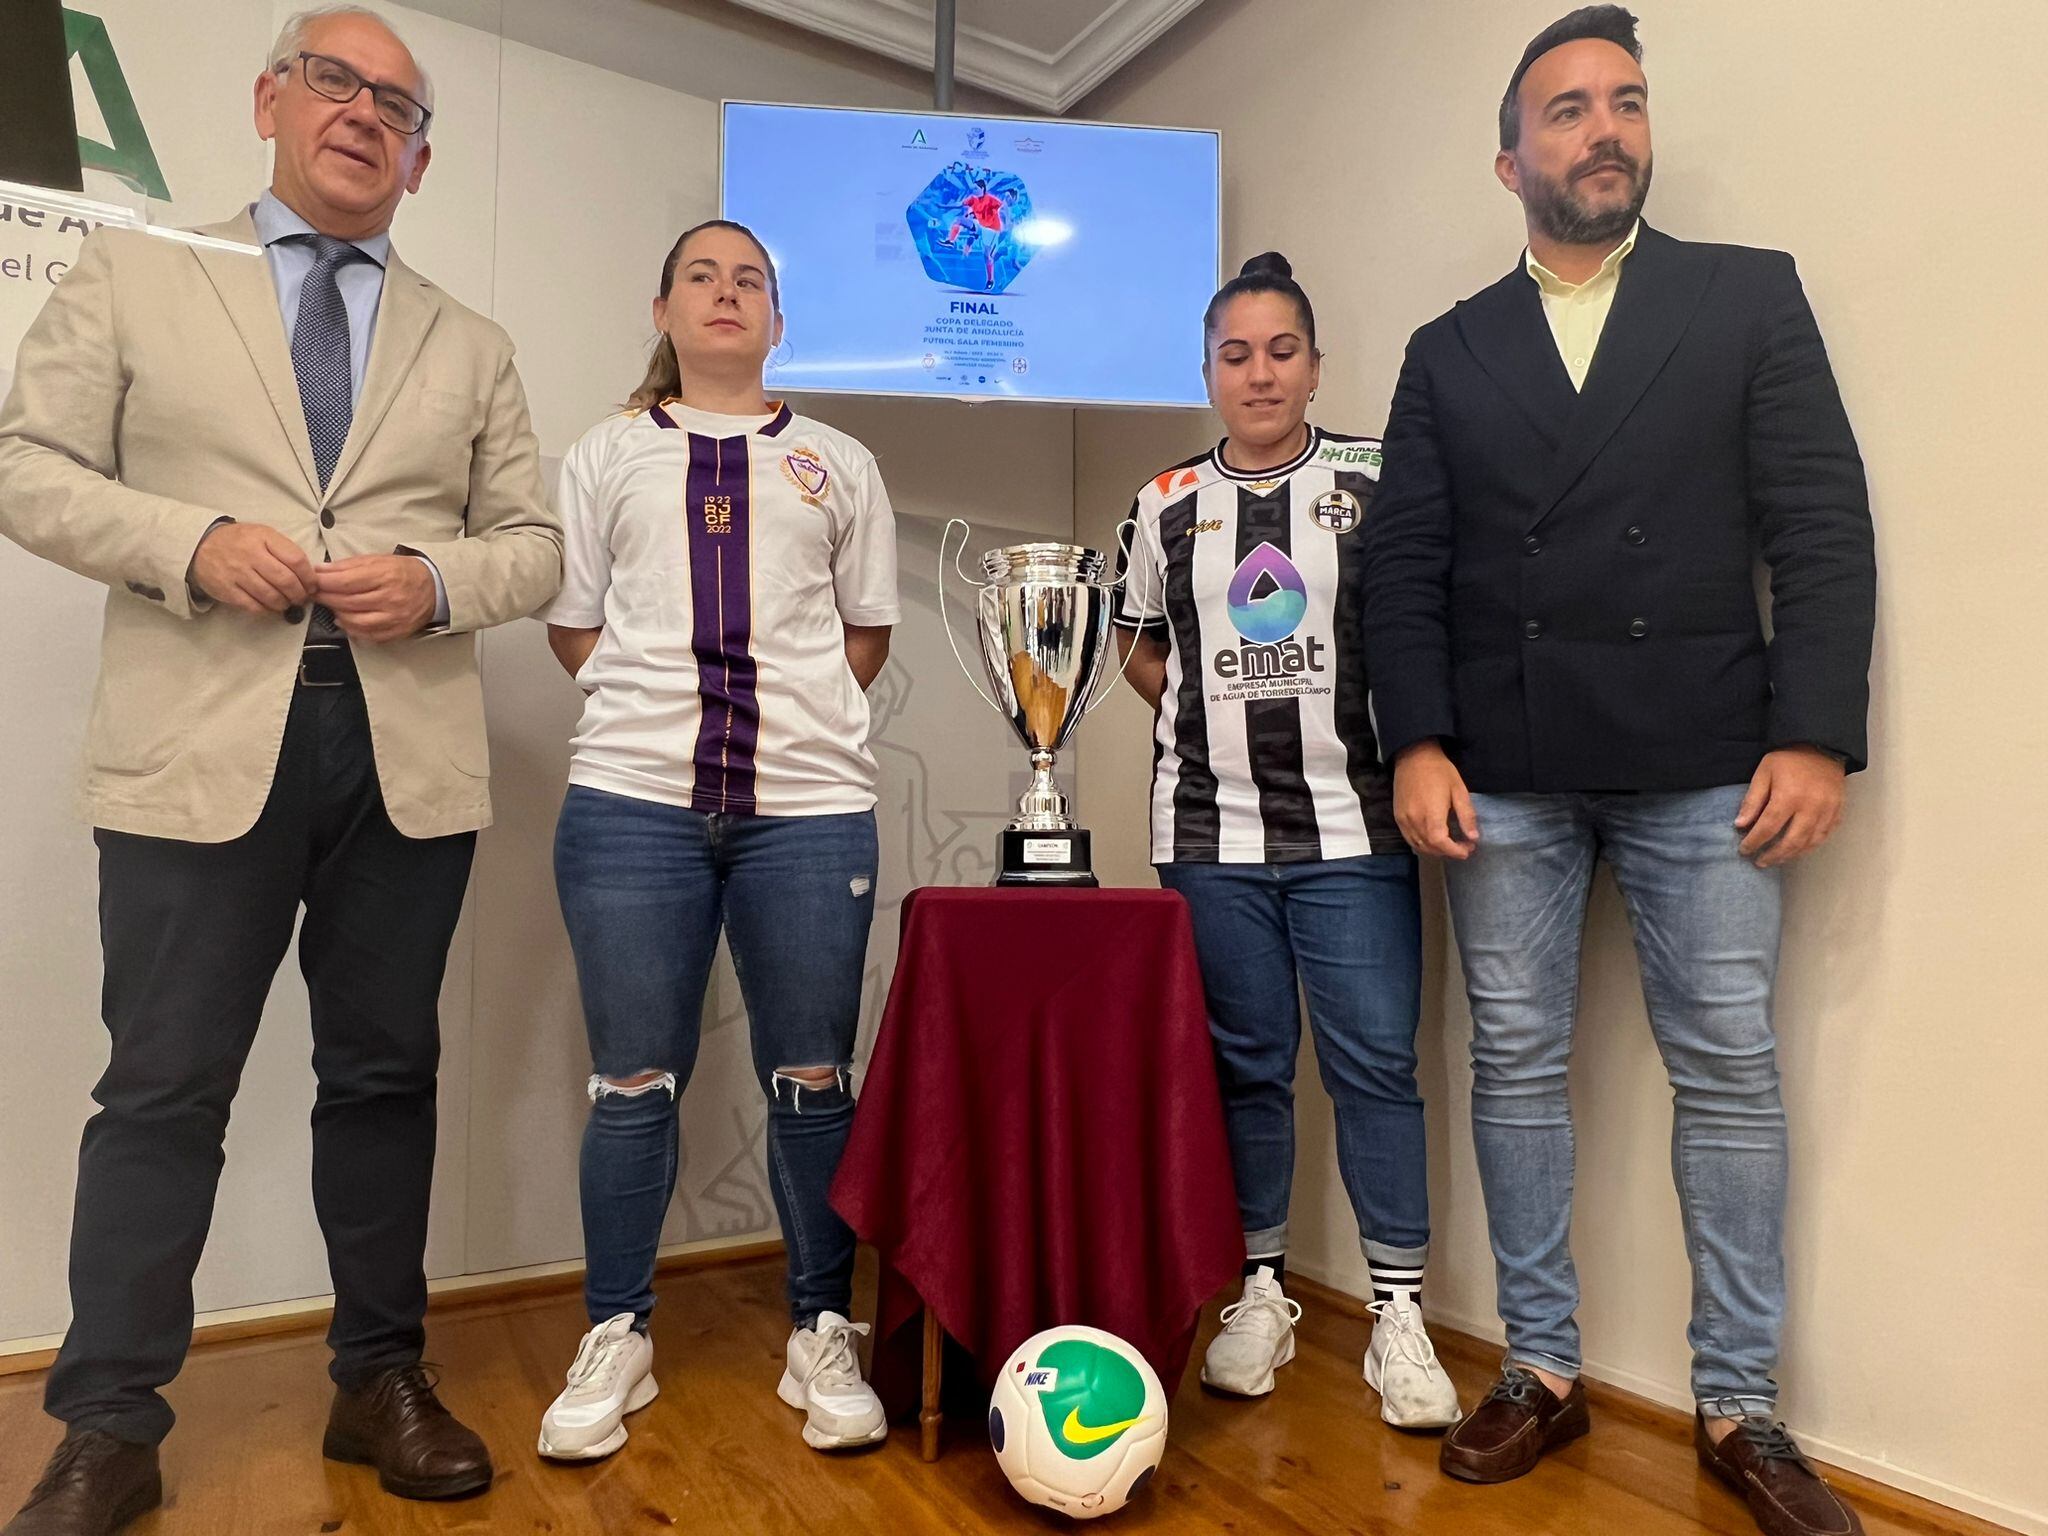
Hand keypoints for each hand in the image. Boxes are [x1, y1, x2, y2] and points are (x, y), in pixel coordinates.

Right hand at [189, 522, 313, 615]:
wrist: (200, 545)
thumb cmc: (239, 541)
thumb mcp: (263, 535)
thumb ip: (284, 550)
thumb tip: (309, 574)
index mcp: (264, 537)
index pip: (296, 559)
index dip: (309, 577)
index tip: (312, 585)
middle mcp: (251, 554)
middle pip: (286, 580)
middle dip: (299, 594)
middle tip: (302, 597)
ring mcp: (237, 573)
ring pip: (271, 596)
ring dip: (284, 603)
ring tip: (287, 602)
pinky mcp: (227, 589)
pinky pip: (253, 606)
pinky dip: (266, 610)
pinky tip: (270, 606)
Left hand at [313, 555, 435, 643]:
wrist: (434, 588)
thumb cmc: (404, 572)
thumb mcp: (378, 560)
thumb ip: (349, 565)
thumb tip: (321, 570)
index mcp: (386, 575)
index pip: (346, 582)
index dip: (324, 583)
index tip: (313, 581)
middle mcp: (390, 598)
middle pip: (347, 602)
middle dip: (326, 598)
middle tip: (316, 593)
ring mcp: (394, 618)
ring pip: (354, 621)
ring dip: (337, 614)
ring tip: (332, 606)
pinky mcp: (396, 632)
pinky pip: (367, 635)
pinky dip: (351, 629)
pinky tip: (346, 620)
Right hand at [1392, 739, 1479, 859]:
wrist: (1414, 756)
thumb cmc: (1440, 771)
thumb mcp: (1459, 790)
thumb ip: (1466, 815)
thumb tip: (1473, 837)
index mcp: (1431, 814)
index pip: (1441, 843)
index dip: (1455, 851)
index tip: (1468, 849)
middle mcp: (1414, 820)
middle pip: (1430, 847)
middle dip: (1449, 852)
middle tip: (1464, 847)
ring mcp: (1404, 820)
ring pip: (1419, 846)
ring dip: (1436, 850)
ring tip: (1450, 845)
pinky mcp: (1398, 818)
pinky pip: (1410, 839)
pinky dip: (1423, 845)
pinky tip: (1433, 840)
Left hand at [1734, 747, 1846, 866]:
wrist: (1821, 745)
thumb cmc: (1788, 758)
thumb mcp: (1764, 773)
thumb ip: (1752, 800)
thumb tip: (1740, 825)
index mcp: (1789, 796)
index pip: (1768, 828)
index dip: (1754, 842)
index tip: (1744, 850)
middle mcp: (1811, 807)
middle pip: (1791, 842)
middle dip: (1773, 855)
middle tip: (1759, 862)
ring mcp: (1827, 811)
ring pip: (1810, 843)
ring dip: (1791, 855)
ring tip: (1776, 860)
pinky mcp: (1838, 811)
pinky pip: (1824, 836)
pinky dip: (1810, 847)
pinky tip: (1797, 850)